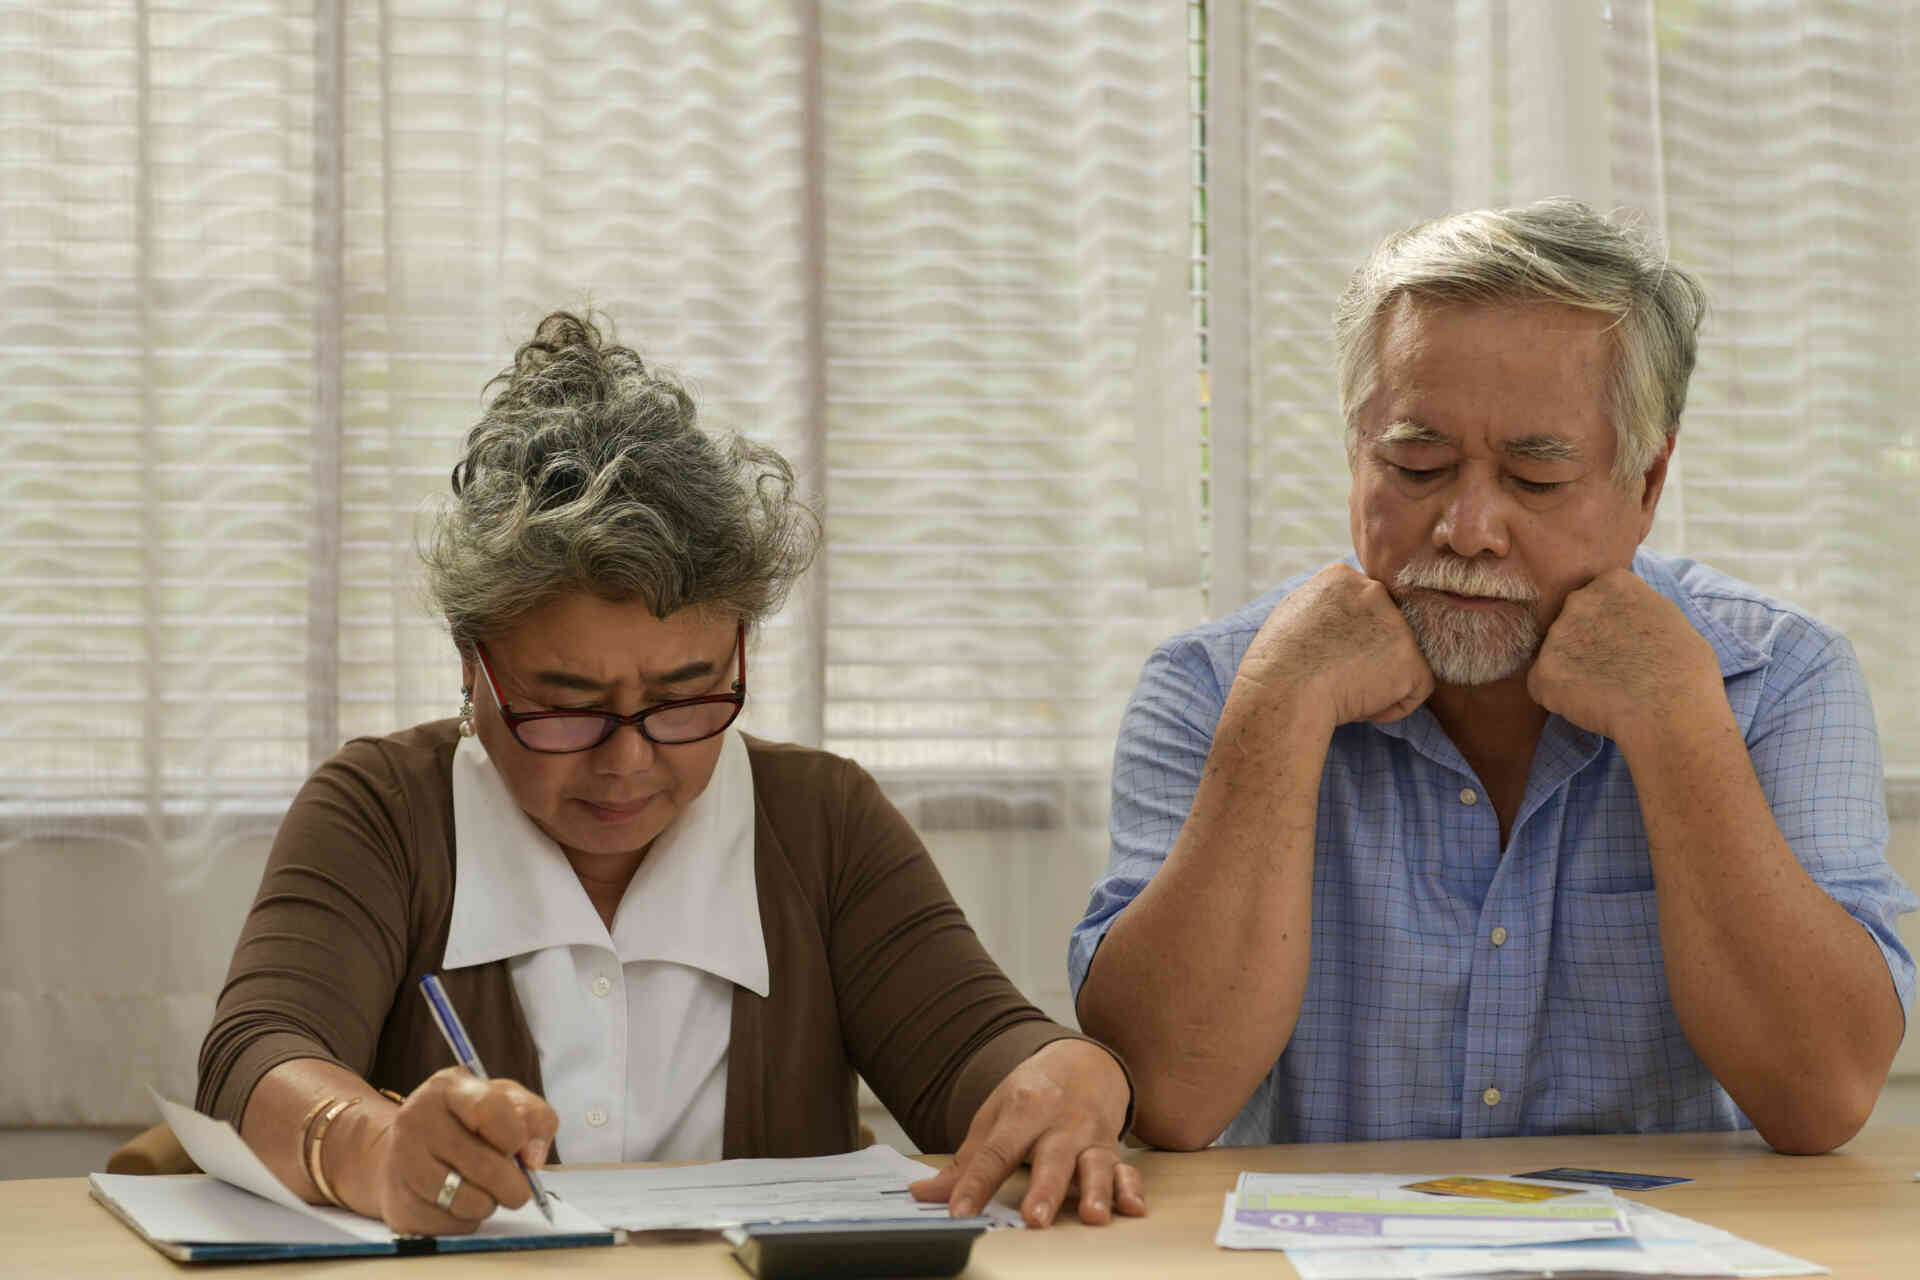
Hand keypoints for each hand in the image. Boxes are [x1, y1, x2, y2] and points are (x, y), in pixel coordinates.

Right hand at [366, 1067, 557, 1235]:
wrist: (405, 1150)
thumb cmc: (467, 1122)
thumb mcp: (506, 1101)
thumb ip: (534, 1118)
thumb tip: (533, 1158)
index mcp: (448, 1087)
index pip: (489, 1109)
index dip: (516, 1136)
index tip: (521, 1149)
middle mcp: (416, 1119)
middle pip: (486, 1166)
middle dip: (514, 1185)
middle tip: (518, 1188)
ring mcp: (402, 1162)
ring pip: (469, 1202)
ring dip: (489, 1203)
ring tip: (483, 1189)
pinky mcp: (399, 1203)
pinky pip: (451, 1225)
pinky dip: (466, 1220)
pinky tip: (456, 1201)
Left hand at [908, 1040, 1145, 1227]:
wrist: (1082, 1062)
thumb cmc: (1033, 1094)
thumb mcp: (995, 1117)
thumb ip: (966, 1162)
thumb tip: (922, 1195)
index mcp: (1023, 1109)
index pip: (996, 1151)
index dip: (976, 1184)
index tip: (959, 1211)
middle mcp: (1059, 1122)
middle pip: (1051, 1159)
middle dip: (1045, 1190)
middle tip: (1034, 1219)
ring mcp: (1089, 1135)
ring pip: (1095, 1164)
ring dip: (1095, 1191)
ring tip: (1092, 1216)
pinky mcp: (1113, 1148)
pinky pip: (1126, 1169)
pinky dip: (1131, 1189)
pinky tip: (1132, 1209)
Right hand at [1237, 563, 1432, 727]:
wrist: (1282, 694)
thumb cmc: (1275, 664)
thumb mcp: (1294, 614)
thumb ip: (1327, 607)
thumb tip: (1343, 615)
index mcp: (1341, 577)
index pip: (1363, 608)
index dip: (1346, 639)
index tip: (1321, 655)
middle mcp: (1373, 591)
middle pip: (1385, 631)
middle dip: (1366, 657)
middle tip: (1333, 674)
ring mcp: (1397, 624)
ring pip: (1401, 660)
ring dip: (1377, 681)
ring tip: (1342, 689)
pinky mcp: (1412, 659)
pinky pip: (1415, 689)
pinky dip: (1389, 707)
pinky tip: (1358, 705)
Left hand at [1527, 569, 1721, 744]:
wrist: (1672, 710)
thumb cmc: (1685, 669)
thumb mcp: (1668, 618)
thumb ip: (1635, 611)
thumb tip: (1624, 622)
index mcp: (1613, 582)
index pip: (1596, 598)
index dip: (1608, 624)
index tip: (1624, 643)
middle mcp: (1578, 601)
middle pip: (1571, 622)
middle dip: (1584, 644)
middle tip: (1611, 669)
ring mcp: (1556, 636)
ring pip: (1555, 655)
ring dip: (1571, 672)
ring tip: (1605, 691)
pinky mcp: (1541, 672)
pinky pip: (1542, 686)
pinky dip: (1559, 699)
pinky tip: (1590, 706)